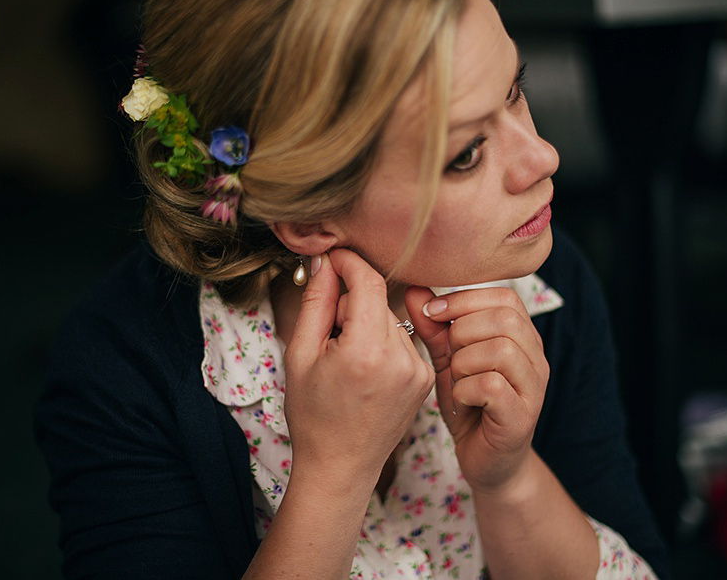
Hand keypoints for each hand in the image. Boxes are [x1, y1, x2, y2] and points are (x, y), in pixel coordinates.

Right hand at [283, 249, 434, 492]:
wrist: (340, 467)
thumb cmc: (313, 416)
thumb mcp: (300, 355)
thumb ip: (316, 303)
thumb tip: (324, 263)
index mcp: (366, 351)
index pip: (368, 281)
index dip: (348, 263)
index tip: (332, 259)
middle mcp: (401, 358)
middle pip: (379, 298)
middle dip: (352, 300)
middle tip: (328, 327)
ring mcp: (419, 370)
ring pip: (391, 318)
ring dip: (367, 322)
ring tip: (346, 356)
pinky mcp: (427, 378)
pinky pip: (403, 340)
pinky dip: (382, 342)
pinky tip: (366, 369)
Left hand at [405, 286, 548, 493]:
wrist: (486, 462)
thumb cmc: (469, 405)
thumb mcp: (448, 361)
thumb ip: (435, 327)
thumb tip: (415, 289)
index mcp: (522, 337)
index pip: (505, 297)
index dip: (464, 299)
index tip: (433, 315)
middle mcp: (536, 358)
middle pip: (505, 318)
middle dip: (462, 331)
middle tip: (449, 357)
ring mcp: (534, 388)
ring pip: (500, 349)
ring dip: (464, 363)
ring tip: (457, 381)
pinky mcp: (522, 417)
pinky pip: (492, 385)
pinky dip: (465, 390)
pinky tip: (461, 401)